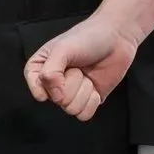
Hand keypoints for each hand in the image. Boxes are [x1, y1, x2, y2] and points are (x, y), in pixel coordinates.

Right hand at [22, 13, 142, 119]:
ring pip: (71, 109)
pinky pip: (85, 114)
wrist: (116, 38)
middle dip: (72, 83)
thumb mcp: (62, 49)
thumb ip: (51, 72)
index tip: (60, 71)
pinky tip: (95, 85)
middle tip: (78, 66)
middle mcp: (53, 84)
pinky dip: (92, 100)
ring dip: (84, 91)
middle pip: (58, 101)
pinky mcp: (87, 100)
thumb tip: (55, 98)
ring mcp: (71, 93)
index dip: (49, 85)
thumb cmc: (86, 38)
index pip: (37, 89)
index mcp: (40, 69)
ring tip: (87, 73)